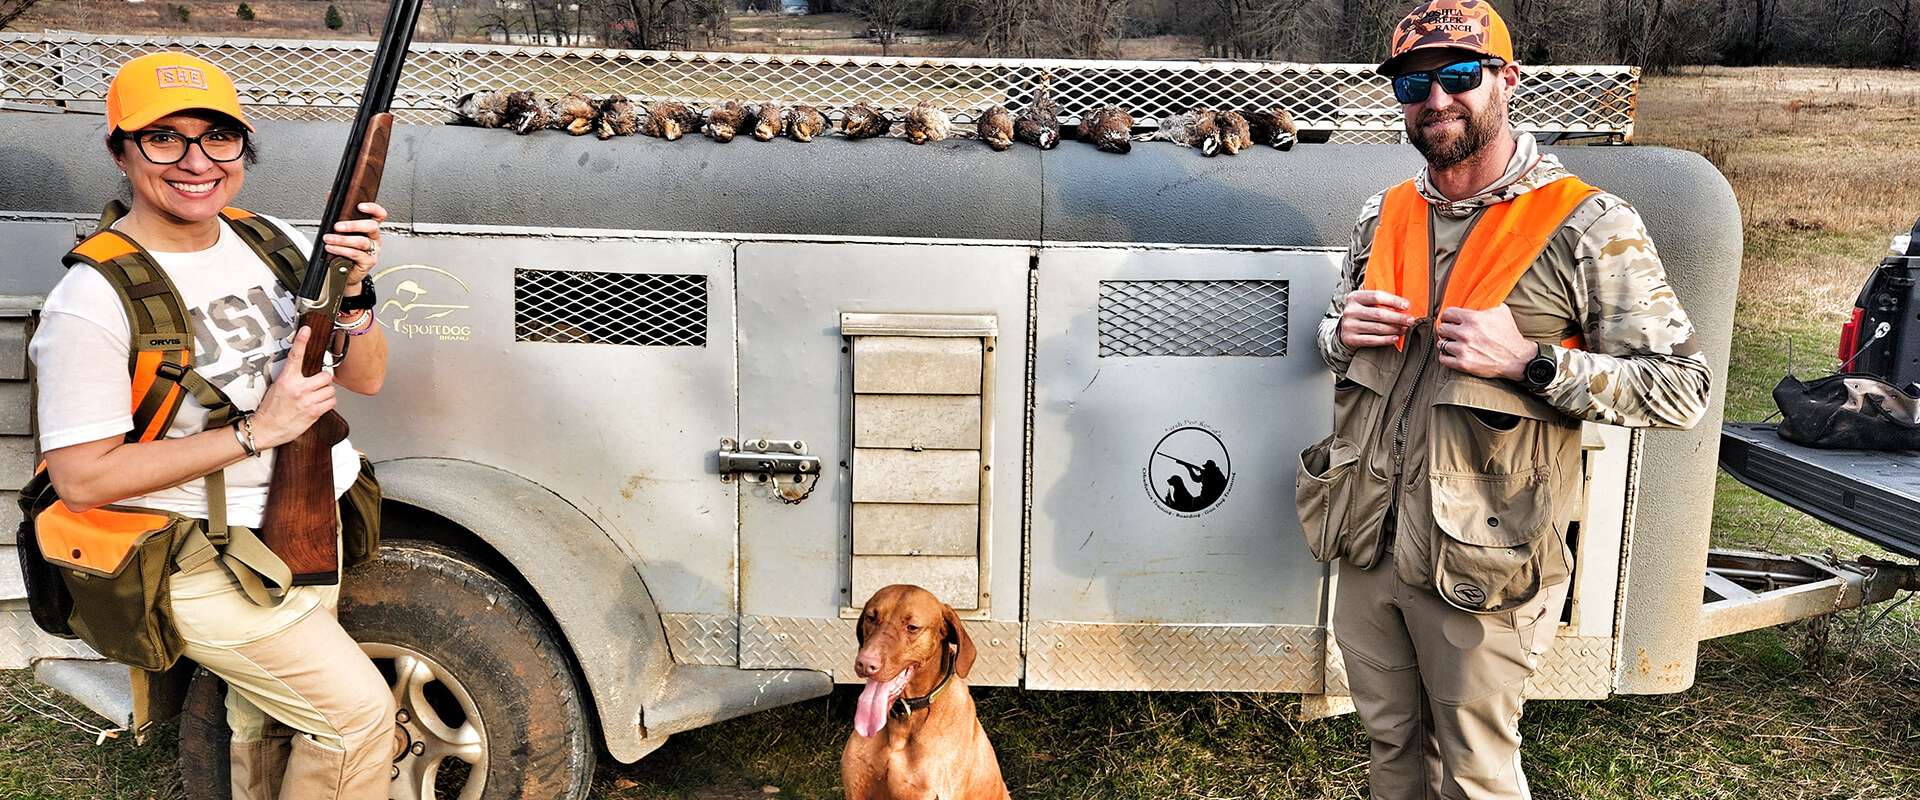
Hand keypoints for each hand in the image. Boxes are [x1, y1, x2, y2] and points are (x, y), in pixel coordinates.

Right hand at [252, 327, 337, 447]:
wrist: (266, 429)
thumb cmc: (270, 409)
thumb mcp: (277, 387)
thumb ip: (291, 378)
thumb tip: (303, 371)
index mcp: (286, 379)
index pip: (295, 356)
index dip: (301, 341)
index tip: (307, 330)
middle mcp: (298, 388)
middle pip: (325, 376)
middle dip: (324, 381)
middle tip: (317, 385)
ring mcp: (307, 401)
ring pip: (330, 390)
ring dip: (327, 393)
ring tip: (317, 396)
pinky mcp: (313, 412)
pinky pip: (331, 402)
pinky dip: (328, 403)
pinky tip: (319, 404)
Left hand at [327, 202, 387, 293]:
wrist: (344, 273)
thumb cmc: (345, 251)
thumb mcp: (342, 231)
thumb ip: (338, 214)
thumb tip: (330, 196)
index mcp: (370, 228)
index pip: (379, 215)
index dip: (373, 208)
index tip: (360, 206)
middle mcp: (374, 238)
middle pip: (371, 226)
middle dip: (353, 225)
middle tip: (338, 226)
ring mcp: (373, 250)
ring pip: (361, 241)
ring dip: (342, 239)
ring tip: (329, 239)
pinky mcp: (368, 261)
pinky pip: (356, 254)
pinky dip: (341, 250)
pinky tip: (332, 248)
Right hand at [1337, 289, 1414, 348]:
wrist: (1344, 328)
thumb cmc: (1361, 313)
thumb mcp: (1366, 302)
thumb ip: (1380, 300)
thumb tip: (1404, 304)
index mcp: (1354, 297)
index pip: (1377, 296)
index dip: (1394, 301)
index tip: (1406, 306)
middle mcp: (1350, 311)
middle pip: (1379, 314)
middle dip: (1398, 318)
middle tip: (1410, 320)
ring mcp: (1349, 325)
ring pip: (1377, 328)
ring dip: (1395, 329)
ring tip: (1404, 329)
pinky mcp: (1350, 339)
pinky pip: (1372, 340)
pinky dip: (1386, 340)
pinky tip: (1395, 338)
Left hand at [1434, 304, 1534, 379]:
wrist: (1517, 358)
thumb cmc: (1509, 334)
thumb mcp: (1501, 311)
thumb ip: (1486, 302)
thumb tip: (1477, 294)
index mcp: (1473, 318)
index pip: (1447, 314)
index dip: (1448, 317)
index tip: (1451, 321)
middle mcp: (1466, 333)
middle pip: (1442, 329)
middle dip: (1446, 330)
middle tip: (1452, 333)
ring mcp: (1463, 350)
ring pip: (1441, 344)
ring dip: (1446, 344)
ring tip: (1453, 344)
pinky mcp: (1463, 364)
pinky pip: (1443, 359)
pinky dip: (1446, 357)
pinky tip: (1452, 354)